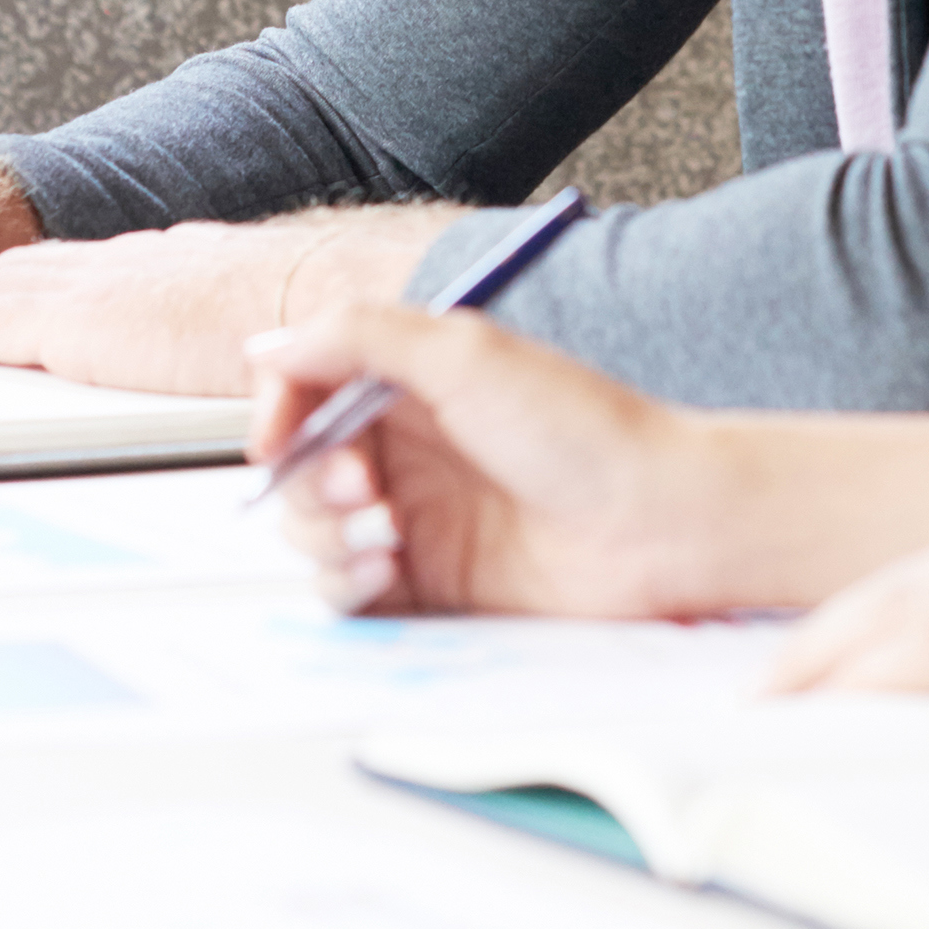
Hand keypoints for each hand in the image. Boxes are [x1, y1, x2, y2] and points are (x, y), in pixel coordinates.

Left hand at [0, 205, 461, 393]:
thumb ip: (247, 362)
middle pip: (19, 272)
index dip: (26, 290)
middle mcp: (127, 261)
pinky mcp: (76, 320)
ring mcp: (97, 284)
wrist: (334, 298)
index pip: (77, 273)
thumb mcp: (276, 345)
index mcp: (172, 266)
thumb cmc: (328, 331)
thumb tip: (264, 398)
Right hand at [246, 301, 736, 619]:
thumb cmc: (585, 430)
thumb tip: (270, 344)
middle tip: (361, 488)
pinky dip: (346, 585)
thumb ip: (357, 336)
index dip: (277, 414)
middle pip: (300, 468)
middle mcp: (407, 447)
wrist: (658, 521)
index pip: (304, 389)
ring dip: (325, 537)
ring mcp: (417, 517)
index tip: (273, 440)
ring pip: (315, 534)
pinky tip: (384, 571)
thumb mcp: (465, 354)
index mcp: (410, 381)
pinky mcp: (430, 582)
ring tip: (381, 534)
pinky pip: (349, 593)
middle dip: (310, 483)